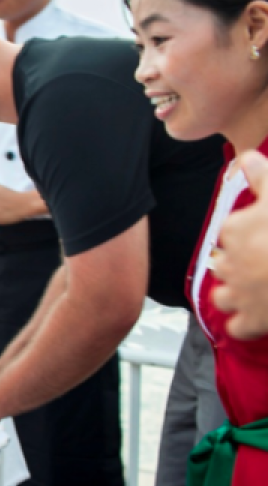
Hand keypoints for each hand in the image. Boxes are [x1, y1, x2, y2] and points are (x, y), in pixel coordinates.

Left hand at [212, 152, 267, 339]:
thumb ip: (262, 176)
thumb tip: (246, 157)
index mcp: (235, 229)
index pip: (232, 232)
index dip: (249, 235)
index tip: (266, 237)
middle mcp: (228, 262)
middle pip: (224, 264)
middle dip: (241, 265)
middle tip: (265, 264)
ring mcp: (239, 293)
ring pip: (222, 296)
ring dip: (234, 295)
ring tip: (256, 291)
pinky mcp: (252, 320)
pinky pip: (237, 328)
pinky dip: (245, 325)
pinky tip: (258, 320)